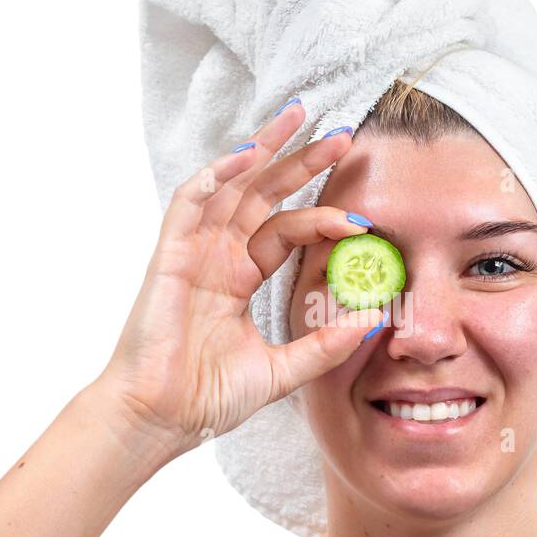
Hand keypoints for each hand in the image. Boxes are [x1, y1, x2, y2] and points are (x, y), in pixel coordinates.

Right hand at [93, 103, 383, 458]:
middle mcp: (217, 258)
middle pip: (263, 195)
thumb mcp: (282, 370)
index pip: (285, 230)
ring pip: (230, 185)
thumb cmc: (206, 399)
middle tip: (342, 133)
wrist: (160, 420)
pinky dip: (215, 176)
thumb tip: (376, 318)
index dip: (323, 218)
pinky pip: (190, 204)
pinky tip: (246, 155)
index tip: (364, 221)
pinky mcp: (169, 257)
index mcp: (238, 279)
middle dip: (300, 161)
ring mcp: (192, 253)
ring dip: (262, 149)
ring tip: (297, 115)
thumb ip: (326, 344)